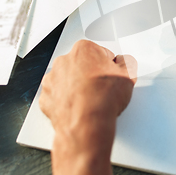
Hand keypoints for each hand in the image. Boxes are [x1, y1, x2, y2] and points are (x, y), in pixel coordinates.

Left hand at [39, 40, 136, 174]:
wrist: (87, 124)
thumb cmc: (103, 99)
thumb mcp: (129, 74)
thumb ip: (126, 62)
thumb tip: (124, 62)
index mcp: (83, 49)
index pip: (101, 53)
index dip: (109, 66)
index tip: (112, 76)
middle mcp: (64, 61)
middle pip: (82, 65)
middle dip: (92, 75)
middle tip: (103, 89)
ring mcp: (52, 80)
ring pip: (69, 80)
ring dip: (78, 87)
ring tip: (92, 101)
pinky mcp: (46, 98)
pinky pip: (59, 97)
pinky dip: (67, 101)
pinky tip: (80, 108)